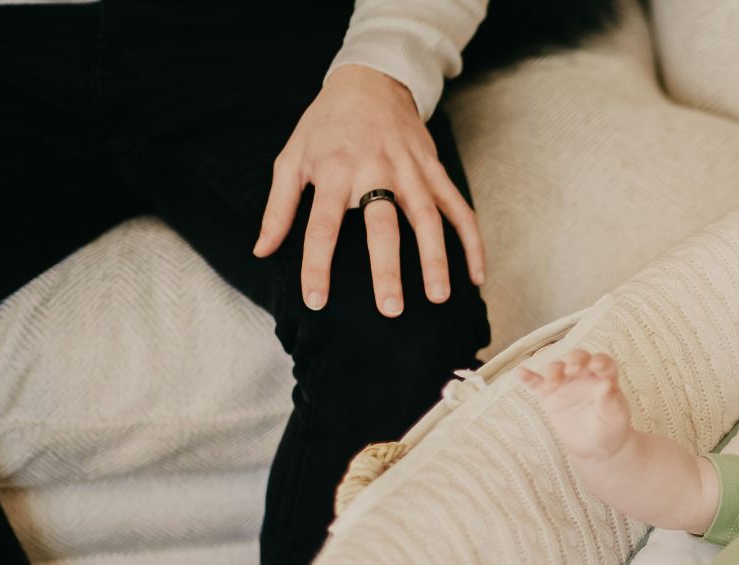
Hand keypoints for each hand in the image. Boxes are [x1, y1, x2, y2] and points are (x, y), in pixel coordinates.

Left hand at [254, 65, 484, 317]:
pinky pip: (458, 208)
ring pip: (428, 218)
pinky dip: (471, 241)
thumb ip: (278, 208)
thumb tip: (262, 251)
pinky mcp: (434, 170)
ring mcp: (410, 170)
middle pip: (384, 225)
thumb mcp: (292, 158)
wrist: (370, 81)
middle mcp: (375, 170)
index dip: (317, 265)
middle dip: (388, 268)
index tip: (317, 300)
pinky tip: (476, 275)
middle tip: (391, 309)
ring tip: (439, 296)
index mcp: (334, 170)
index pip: (323, 225)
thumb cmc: (326, 125)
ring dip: (436, 258)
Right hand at [517, 350, 632, 460]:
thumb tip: (606, 383)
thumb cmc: (610, 427)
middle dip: (574, 360)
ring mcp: (565, 384)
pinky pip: (537, 383)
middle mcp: (584, 375)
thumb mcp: (614, 415)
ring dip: (553, 371)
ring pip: (557, 368)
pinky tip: (520, 372)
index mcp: (604, 376)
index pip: (603, 362)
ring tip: (552, 384)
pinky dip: (528, 377)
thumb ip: (609, 399)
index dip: (599, 361)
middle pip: (578, 358)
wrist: (595, 447)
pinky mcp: (550, 396)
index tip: (596, 366)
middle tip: (572, 370)